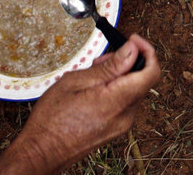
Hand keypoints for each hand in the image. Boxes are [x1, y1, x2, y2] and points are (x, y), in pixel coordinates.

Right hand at [0, 35, 159, 174]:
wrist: (41, 153)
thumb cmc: (52, 120)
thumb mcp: (77, 82)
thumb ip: (110, 66)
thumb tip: (132, 49)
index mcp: (118, 101)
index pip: (151, 72)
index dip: (147, 51)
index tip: (133, 40)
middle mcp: (126, 116)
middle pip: (142, 79)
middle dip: (128, 62)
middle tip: (103, 59)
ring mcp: (122, 125)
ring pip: (133, 89)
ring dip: (119, 76)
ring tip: (93, 74)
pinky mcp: (116, 129)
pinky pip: (124, 102)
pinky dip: (115, 89)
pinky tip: (94, 89)